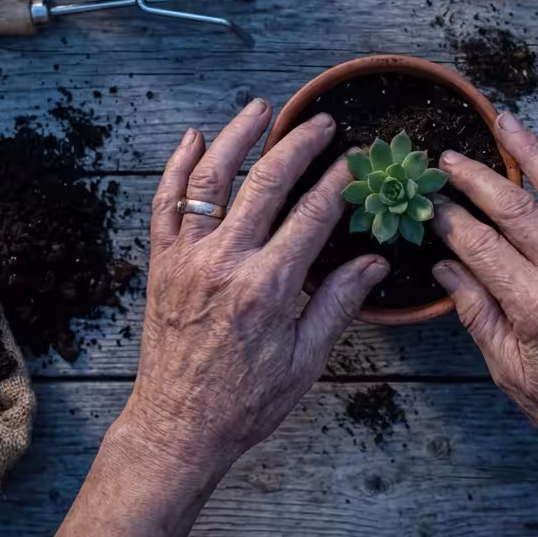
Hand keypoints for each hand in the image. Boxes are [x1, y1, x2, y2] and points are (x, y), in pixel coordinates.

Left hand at [121, 99, 387, 466]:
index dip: (338, 180)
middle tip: (320, 124)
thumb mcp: (305, 360)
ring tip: (258, 108)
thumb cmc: (246, 402)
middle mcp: (225, 263)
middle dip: (298, 145)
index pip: (313, 214)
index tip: (356, 159)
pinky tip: (192, 140)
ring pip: (211, 181)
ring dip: (236, 138)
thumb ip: (338, 303)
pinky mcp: (162, 265)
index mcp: (268, 287)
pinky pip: (165, 204)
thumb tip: (375, 263)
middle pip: (266, 183)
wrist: (179, 428)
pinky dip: (176, 168)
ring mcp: (188, 259)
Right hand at [430, 112, 537, 478]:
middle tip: (447, 159)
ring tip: (505, 120)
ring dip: (532, 151)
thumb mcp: (507, 370)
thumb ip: (476, 312)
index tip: (427, 203)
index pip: (480, 246)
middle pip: (516, 208)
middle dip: (477, 178)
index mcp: (536, 307)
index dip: (448, 220)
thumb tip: (443, 268)